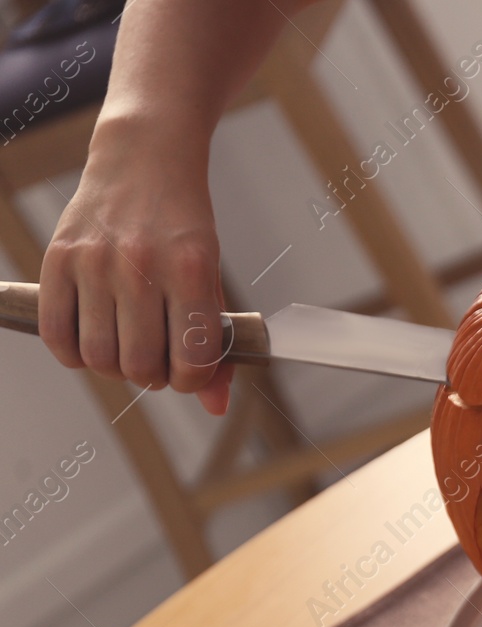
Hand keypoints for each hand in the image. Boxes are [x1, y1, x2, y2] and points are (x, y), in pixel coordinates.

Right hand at [39, 115, 231, 414]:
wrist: (144, 159)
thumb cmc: (183, 225)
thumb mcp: (212, 277)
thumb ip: (214, 342)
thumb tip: (216, 406)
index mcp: (192, 270)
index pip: (191, 360)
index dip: (192, 382)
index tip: (189, 373)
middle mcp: (141, 266)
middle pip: (140, 365)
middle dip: (153, 378)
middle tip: (157, 362)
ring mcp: (95, 262)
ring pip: (99, 357)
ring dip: (115, 369)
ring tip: (127, 350)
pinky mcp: (58, 258)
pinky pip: (57, 333)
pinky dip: (73, 354)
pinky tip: (91, 342)